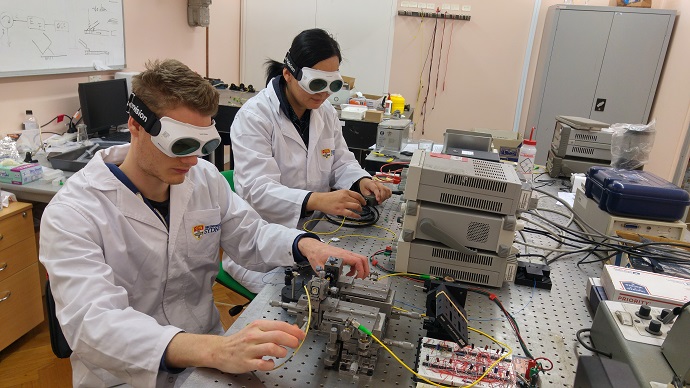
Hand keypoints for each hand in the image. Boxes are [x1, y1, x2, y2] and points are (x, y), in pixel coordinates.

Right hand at [165, 320, 304, 372]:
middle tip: (296, 344)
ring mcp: (250, 349)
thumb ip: (274, 329)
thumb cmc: (240, 341)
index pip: (280, 325)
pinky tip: (271, 363)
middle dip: (291, 340)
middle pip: (278, 335)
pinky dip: (270, 364)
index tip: (301, 334)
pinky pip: (262, 363)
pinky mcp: (246, 362)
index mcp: (257, 326)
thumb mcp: (256, 329)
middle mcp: (254, 336)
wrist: (219, 350)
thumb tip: (293, 328)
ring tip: (283, 353)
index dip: (293, 330)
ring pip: (271, 347)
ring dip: (282, 351)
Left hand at [297, 237, 369, 278]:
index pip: (357, 261)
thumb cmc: (316, 254)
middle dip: (365, 270)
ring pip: (359, 259)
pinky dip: (355, 268)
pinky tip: (348, 273)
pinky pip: (354, 261)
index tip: (358, 278)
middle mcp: (345, 254)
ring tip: (354, 278)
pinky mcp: (344, 255)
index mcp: (341, 256)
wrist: (313, 247)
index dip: (361, 271)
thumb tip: (329, 283)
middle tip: (362, 279)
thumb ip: (325, 275)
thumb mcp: (318, 266)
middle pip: (362, 259)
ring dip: (360, 269)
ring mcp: (346, 254)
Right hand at [307, 190, 364, 217]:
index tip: (364, 202)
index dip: (362, 199)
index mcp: (345, 192)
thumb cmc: (328, 197)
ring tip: (360, 212)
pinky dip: (356, 215)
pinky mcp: (340, 210)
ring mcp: (343, 204)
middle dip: (361, 205)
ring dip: (360, 210)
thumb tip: (353, 199)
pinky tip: (357, 216)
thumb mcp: (338, 192)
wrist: (320, 200)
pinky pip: (351, 213)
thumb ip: (346, 195)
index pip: (357, 195)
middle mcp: (345, 197)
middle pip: (358, 201)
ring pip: (356, 206)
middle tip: (361, 208)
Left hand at [358, 178, 391, 204]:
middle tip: (379, 202)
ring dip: (385, 197)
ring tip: (381, 200)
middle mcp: (377, 183)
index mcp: (371, 183)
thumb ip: (368, 195)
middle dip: (382, 197)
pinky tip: (385, 198)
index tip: (378, 200)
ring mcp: (382, 185)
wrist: (365, 182)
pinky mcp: (384, 187)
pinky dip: (388, 195)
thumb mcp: (363, 191)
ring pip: (387, 190)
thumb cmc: (365, 186)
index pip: (376, 188)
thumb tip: (372, 199)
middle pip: (383, 189)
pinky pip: (389, 190)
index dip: (378, 194)